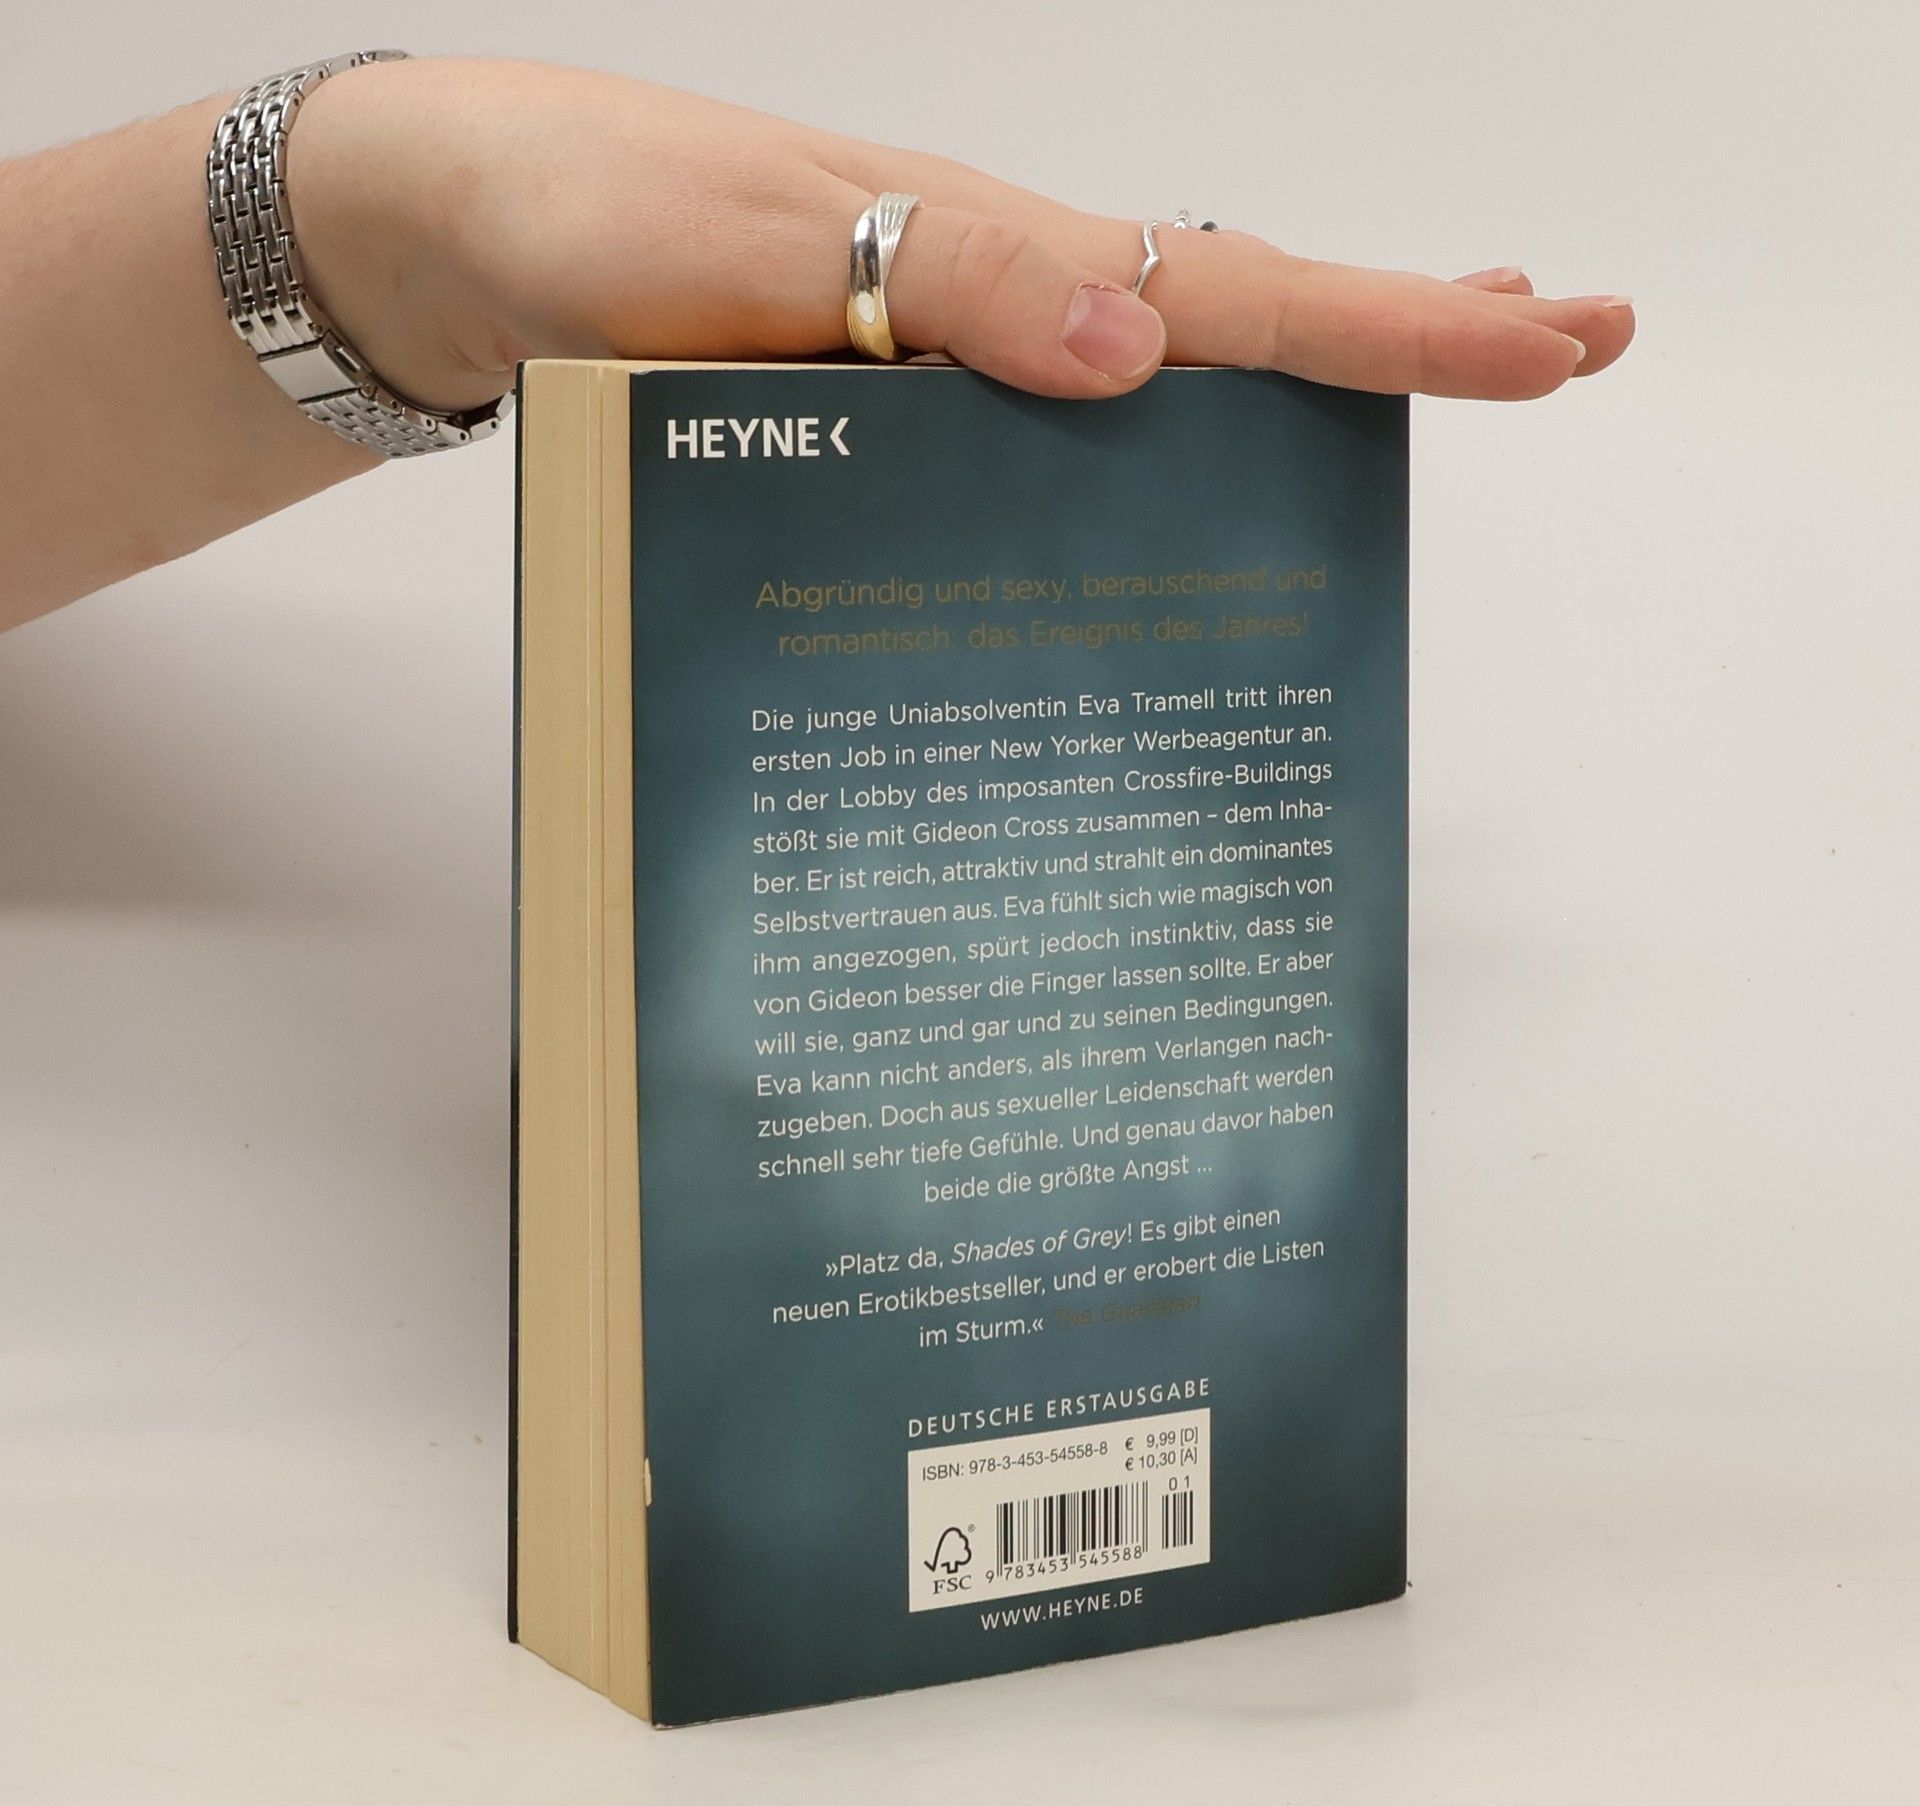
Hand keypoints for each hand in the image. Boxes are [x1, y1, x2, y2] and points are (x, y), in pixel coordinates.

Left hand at [292, 58, 1633, 415]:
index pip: (1235, 297)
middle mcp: (998, 312)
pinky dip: (1138, 461)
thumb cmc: (590, 222)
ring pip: (1155, 392)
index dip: (1399, 326)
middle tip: (1570, 346)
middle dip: (1404, 341)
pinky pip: (1042, 447)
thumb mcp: (754, 239)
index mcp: (996, 262)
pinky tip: (1166, 498)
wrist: (465, 236)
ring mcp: (951, 364)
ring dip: (1290, 406)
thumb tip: (1141, 347)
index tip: (1557, 336)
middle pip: (1235, 328)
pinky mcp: (890, 411)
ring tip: (1421, 415)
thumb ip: (938, 277)